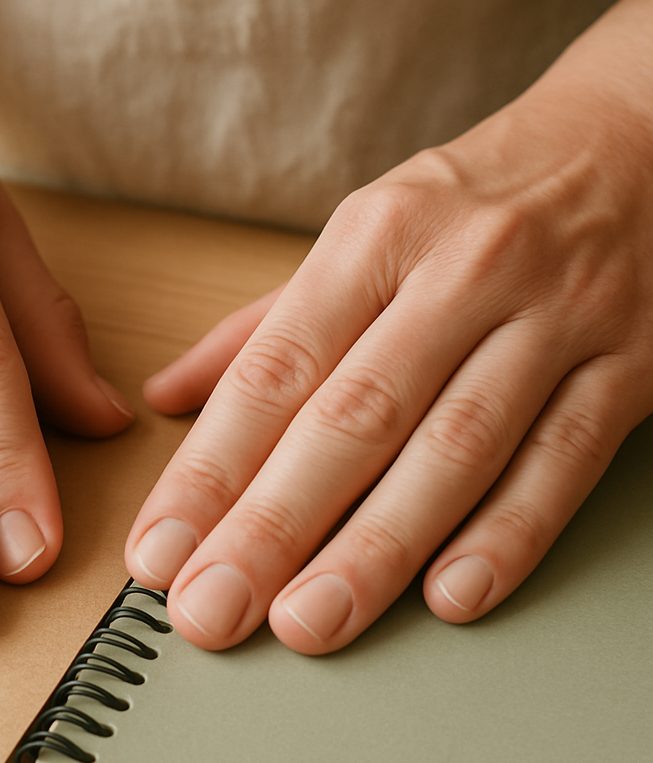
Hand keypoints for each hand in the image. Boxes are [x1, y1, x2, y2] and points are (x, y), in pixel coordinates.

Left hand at [126, 0, 652, 652]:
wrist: (636, 139)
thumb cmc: (472, 206)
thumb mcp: (361, 238)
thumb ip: (263, 328)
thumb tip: (169, 397)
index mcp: (373, 238)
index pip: (271, 373)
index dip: (207, 472)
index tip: (158, 551)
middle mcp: (459, 273)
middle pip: (351, 420)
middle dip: (271, 527)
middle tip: (211, 609)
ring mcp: (551, 319)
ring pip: (454, 450)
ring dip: (375, 548)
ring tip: (308, 623)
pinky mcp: (627, 365)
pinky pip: (563, 459)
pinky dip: (508, 533)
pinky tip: (451, 598)